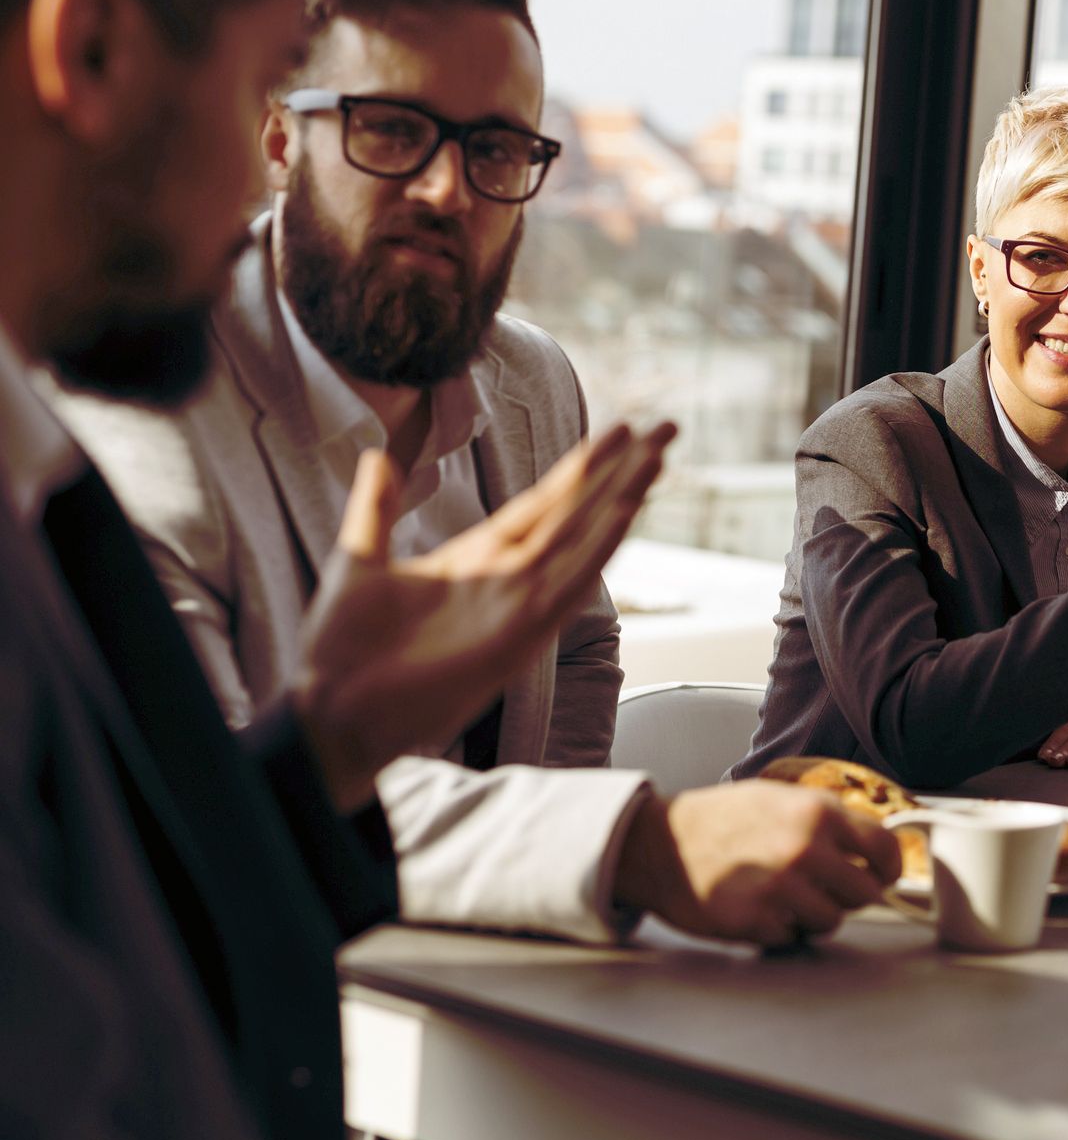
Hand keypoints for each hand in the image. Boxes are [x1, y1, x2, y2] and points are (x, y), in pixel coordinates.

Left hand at [294, 421, 676, 809]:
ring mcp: (518, 606)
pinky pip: (569, 586)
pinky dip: (598, 549)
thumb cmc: (342, 647)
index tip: (618, 430)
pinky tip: (625, 515)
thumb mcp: (358, 558)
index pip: (543, 502)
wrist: (330, 709)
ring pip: (582, 541)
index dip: (581, 466)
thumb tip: (376, 455)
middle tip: (665, 429)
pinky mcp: (518, 637)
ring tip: (656, 458)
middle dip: (620, 469)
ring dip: (621, 498)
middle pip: (576, 511)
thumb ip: (377, 508)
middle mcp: (508, 578)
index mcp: (477, 558)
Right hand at [613, 782, 900, 946]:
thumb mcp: (780, 798)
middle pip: (866, 894)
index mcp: (818, 813)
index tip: (883, 877)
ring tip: (787, 898)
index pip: (885, 849)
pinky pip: (792, 938)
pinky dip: (780, 929)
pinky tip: (759, 908)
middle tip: (828, 890)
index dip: (889, 868)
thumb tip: (872, 843)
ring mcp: (781, 888)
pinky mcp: (756, 921)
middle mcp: (805, 849)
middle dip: (851, 896)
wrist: (660, 844)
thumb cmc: (721, 819)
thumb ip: (828, 819)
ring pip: (832, 921)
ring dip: (815, 916)